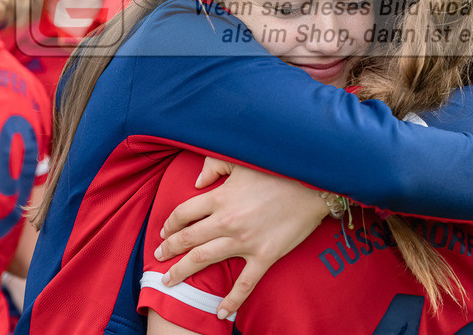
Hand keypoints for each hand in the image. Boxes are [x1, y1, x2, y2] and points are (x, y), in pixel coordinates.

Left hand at [154, 158, 327, 318]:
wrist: (313, 185)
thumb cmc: (277, 169)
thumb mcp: (241, 160)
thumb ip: (213, 165)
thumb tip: (197, 182)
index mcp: (220, 197)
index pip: (183, 214)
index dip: (169, 223)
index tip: (164, 230)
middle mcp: (227, 221)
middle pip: (187, 239)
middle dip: (169, 250)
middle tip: (159, 256)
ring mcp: (245, 241)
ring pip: (204, 260)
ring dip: (183, 271)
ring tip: (170, 280)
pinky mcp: (264, 256)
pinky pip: (245, 283)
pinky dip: (231, 300)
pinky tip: (221, 313)